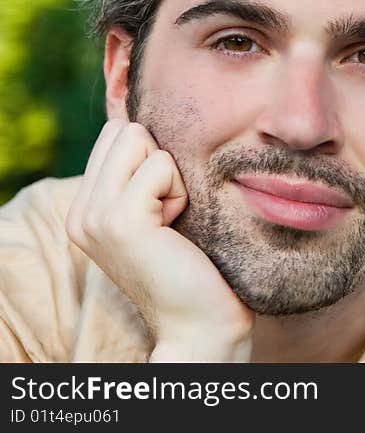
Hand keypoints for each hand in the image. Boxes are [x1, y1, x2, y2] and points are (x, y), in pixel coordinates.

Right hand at [66, 120, 253, 361]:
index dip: (153, 158)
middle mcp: (80, 212)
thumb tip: (149, 125)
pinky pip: (160, 165)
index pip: (115, 134)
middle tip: (170, 212)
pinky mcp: (120, 220)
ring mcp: (94, 216)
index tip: (164, 205)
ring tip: (172, 220)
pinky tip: (176, 227)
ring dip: (171, 176)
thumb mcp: (157, 211)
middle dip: (161, 162)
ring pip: (138, 140)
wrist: (201, 322)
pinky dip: (179, 191)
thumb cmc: (193, 263)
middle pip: (125, 131)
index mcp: (84, 209)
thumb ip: (141, 174)